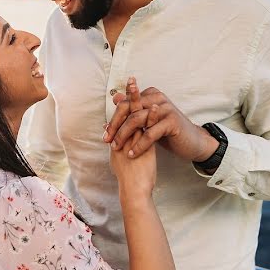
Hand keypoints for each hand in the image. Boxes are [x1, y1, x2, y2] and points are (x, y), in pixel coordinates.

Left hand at [105, 84, 218, 161]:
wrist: (192, 142)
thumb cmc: (168, 131)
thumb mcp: (148, 119)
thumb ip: (133, 109)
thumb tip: (115, 98)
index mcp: (150, 94)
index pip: (126, 103)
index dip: (114, 119)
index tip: (105, 135)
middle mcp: (157, 98)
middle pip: (129, 109)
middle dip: (116, 126)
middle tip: (108, 141)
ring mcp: (165, 108)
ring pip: (137, 120)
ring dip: (124, 136)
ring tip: (117, 148)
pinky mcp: (171, 121)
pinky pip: (150, 133)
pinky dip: (139, 145)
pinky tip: (132, 154)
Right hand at [109, 77, 156, 196]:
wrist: (134, 191)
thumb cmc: (131, 178)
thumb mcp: (122, 158)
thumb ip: (120, 144)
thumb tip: (115, 134)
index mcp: (120, 140)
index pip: (121, 116)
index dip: (124, 101)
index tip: (126, 88)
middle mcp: (124, 139)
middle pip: (126, 112)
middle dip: (129, 95)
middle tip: (131, 79)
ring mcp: (132, 143)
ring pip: (136, 118)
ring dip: (138, 101)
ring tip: (139, 84)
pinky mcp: (142, 148)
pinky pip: (147, 128)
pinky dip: (151, 117)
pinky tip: (155, 105)